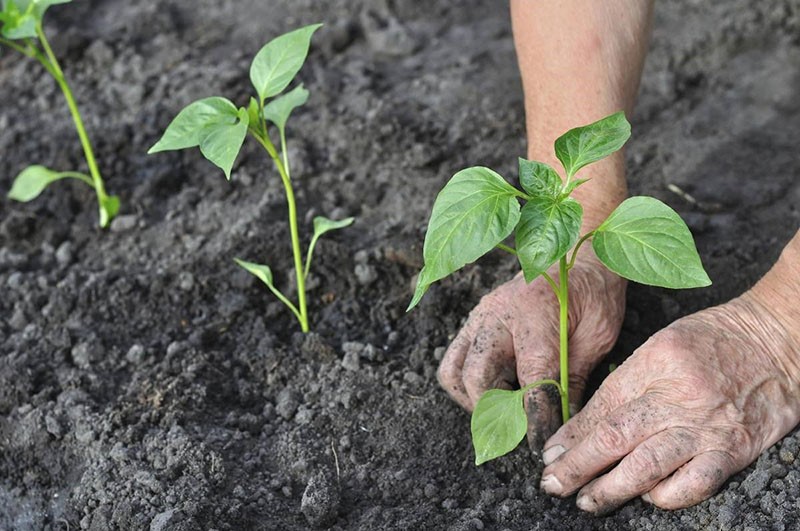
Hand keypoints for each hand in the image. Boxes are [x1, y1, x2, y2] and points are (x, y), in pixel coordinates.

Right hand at [438, 250, 626, 451]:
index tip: (540, 445)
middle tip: (519, 431)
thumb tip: (564, 423)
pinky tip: (495, 390)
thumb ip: (575, 379)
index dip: (535, 417)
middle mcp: (499, 315)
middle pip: (478, 378)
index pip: (531, 379)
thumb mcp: (598, 337)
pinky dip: (467, 384)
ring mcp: (480, 317)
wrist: (577, 254)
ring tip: (503, 412)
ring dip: (474, 400)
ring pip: (454, 372)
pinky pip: (453, 359)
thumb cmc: (593, 293)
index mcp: (537, 316)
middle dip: (497, 413)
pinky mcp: (473, 322)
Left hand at [539, 292, 799, 512]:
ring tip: (587, 501)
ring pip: (647, 466)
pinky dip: (667, 497)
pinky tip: (648, 497)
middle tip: (553, 483)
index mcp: (653, 363)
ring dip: (611, 489)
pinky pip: (694, 483)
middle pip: (615, 437)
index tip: (551, 454)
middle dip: (578, 466)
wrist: (778, 340)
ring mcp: (706, 426)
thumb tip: (585, 425)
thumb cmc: (714, 340)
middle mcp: (676, 395)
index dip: (572, 435)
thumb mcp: (661, 346)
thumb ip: (626, 383)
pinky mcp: (733, 450)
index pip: (602, 407)